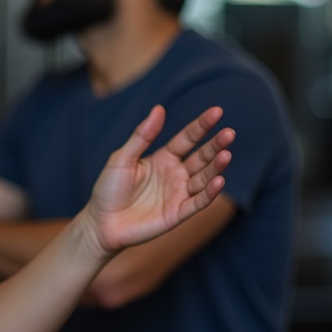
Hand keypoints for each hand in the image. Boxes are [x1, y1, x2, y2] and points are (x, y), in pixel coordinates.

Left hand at [84, 105, 233, 256]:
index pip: (187, 139)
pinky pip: (198, 202)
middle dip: (216, 145)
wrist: (101, 222)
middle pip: (201, 157)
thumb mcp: (122, 158)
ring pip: (204, 178)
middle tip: (229, 133)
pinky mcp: (178, 213)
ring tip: (226, 154)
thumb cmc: (109, 188)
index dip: (201, 126)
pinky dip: (209, 193)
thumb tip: (159, 108)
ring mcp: (179, 193)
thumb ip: (142, 136)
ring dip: (216, 167)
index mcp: (163, 158)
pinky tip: (220, 180)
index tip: (217, 111)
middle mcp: (176, 174)